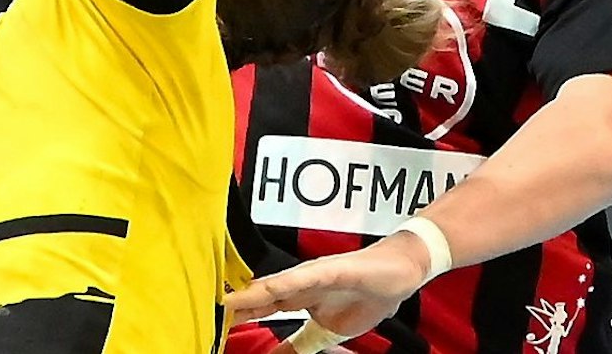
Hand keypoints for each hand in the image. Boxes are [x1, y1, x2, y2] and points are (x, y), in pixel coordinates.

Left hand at [225, 235, 434, 349]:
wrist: (402, 272)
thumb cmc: (365, 295)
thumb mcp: (328, 331)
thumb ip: (302, 343)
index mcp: (298, 297)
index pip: (261, 307)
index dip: (239, 314)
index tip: (213, 323)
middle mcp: (300, 283)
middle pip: (261, 295)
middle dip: (237, 305)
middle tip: (209, 312)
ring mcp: (314, 274)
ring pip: (277, 284)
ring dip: (252, 294)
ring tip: (228, 302)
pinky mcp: (333, 269)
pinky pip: (306, 276)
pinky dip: (286, 283)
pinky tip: (268, 288)